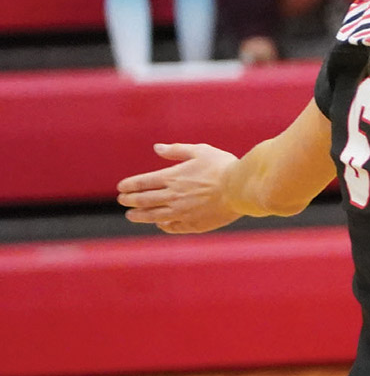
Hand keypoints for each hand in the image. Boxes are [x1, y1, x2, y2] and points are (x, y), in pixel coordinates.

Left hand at [118, 143, 243, 232]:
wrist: (241, 188)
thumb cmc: (223, 167)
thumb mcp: (201, 151)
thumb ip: (177, 150)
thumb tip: (157, 148)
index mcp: (172, 177)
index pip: (141, 183)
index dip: (129, 186)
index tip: (121, 188)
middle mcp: (172, 196)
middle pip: (143, 200)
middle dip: (129, 200)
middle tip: (123, 201)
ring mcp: (180, 212)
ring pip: (152, 216)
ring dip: (139, 216)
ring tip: (132, 216)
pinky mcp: (192, 224)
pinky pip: (172, 226)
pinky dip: (162, 225)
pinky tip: (160, 223)